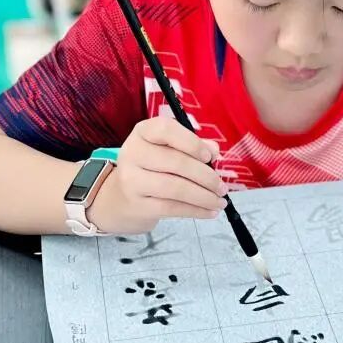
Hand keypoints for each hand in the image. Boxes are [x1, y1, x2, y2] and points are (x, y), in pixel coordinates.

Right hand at [88, 117, 228, 234]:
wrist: (120, 197)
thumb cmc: (152, 167)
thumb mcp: (167, 149)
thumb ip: (192, 146)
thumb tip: (215, 151)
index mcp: (143, 132)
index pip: (166, 130)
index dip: (191, 142)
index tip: (210, 156)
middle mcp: (133, 153)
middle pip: (176, 163)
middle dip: (206, 177)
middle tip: (222, 187)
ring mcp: (132, 180)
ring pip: (175, 188)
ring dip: (204, 197)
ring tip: (220, 201)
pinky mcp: (137, 204)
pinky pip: (172, 208)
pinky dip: (195, 210)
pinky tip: (210, 212)